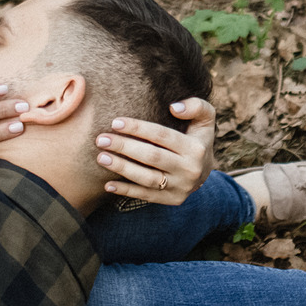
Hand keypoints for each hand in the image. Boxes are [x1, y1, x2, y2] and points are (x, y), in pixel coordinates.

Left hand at [94, 97, 217, 205]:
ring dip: (122, 168)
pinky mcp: (172, 200)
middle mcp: (190, 169)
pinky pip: (145, 196)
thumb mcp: (204, 119)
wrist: (204, 170)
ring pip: (147, 178)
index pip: (162, 135)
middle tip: (101, 139)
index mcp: (196, 148)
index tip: (115, 122)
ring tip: (101, 158)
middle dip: (124, 147)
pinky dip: (125, 191)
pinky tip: (107, 184)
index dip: (138, 128)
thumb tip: (174, 107)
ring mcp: (181, 187)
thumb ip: (196, 106)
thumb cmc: (197, 137)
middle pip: (152, 156)